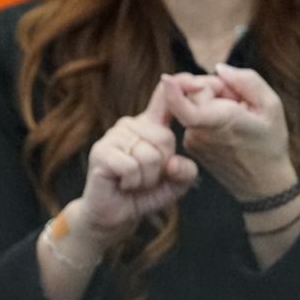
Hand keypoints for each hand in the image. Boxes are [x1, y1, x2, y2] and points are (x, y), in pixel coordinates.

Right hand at [71, 78, 199, 249]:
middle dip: (161, 165)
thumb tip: (173, 162)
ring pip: (149, 155)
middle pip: (164, 138)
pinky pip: (132, 167)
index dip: (181, 87)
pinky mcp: (101, 153)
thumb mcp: (175, 183)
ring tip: (133, 182)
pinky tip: (122, 184)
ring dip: (146, 178)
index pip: (165, 98)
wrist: (113, 216)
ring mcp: (113, 137)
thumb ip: (186, 172)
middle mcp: (129, 125)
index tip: (198, 82)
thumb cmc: (143, 195)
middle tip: (145, 177)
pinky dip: (132, 182)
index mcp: (149, 126)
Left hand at [162, 65, 296, 202]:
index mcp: (218, 122)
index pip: (184, 107)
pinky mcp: (191, 144)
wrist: (261, 182)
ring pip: (195, 105)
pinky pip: (195, 117)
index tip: (166, 79)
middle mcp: (199, 132)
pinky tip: (229, 125)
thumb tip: (218, 69)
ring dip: (214, 101)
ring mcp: (193, 140)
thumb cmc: (270, 142)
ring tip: (238, 114)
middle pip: (193, 94)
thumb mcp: (271, 105)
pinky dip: (210, 114)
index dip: (174, 90)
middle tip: (239, 97)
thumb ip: (245, 81)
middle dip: (213, 86)